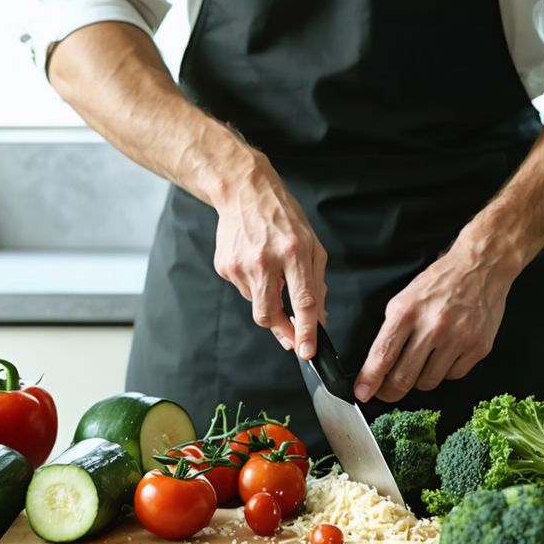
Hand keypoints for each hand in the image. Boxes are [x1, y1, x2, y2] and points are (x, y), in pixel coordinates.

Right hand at [212, 151, 327, 358]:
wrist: (244, 191)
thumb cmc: (283, 218)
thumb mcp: (313, 245)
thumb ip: (317, 284)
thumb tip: (318, 320)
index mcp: (294, 252)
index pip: (302, 301)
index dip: (306, 331)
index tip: (306, 351)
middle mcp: (265, 260)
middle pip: (269, 314)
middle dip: (281, 330)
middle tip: (290, 336)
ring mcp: (240, 264)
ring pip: (255, 304)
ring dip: (267, 299)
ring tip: (271, 272)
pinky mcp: (224, 267)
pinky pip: (242, 290)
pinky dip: (253, 285)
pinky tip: (255, 263)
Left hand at [353, 241, 518, 402]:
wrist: (481, 268)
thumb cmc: (439, 282)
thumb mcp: (405, 298)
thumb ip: (392, 330)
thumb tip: (377, 364)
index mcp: (407, 312)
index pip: (383, 355)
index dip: (370, 379)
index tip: (363, 393)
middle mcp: (432, 327)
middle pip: (404, 377)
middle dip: (390, 391)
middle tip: (386, 392)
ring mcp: (458, 339)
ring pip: (428, 382)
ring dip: (419, 380)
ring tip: (421, 363)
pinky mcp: (478, 348)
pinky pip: (453, 375)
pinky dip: (445, 371)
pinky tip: (445, 354)